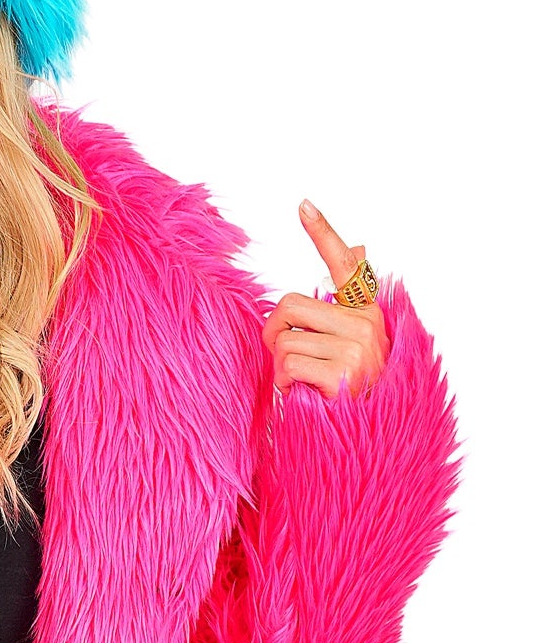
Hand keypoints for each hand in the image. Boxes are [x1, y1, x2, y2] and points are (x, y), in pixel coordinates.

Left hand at [260, 200, 389, 399]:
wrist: (368, 437)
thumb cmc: (350, 391)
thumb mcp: (350, 345)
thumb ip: (342, 305)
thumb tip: (361, 246)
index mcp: (366, 314)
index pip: (346, 265)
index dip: (323, 233)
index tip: (303, 204)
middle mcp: (367, 324)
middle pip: (288, 305)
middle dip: (274, 333)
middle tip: (286, 358)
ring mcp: (356, 347)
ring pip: (284, 340)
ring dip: (281, 366)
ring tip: (305, 382)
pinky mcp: (342, 371)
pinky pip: (287, 366)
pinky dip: (285, 386)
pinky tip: (306, 395)